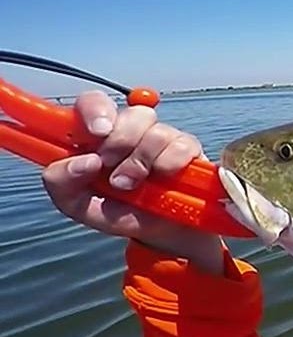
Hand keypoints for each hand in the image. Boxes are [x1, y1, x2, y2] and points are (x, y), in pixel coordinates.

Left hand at [40, 90, 224, 273]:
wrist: (159, 234)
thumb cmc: (116, 212)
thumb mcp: (75, 204)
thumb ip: (61, 182)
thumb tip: (85, 161)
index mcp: (98, 137)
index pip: (94, 102)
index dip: (96, 110)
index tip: (98, 132)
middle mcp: (130, 131)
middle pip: (131, 114)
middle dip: (121, 144)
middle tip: (116, 176)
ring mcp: (161, 137)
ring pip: (156, 130)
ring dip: (143, 162)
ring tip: (136, 186)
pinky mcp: (188, 149)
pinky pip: (181, 145)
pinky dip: (170, 163)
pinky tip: (165, 179)